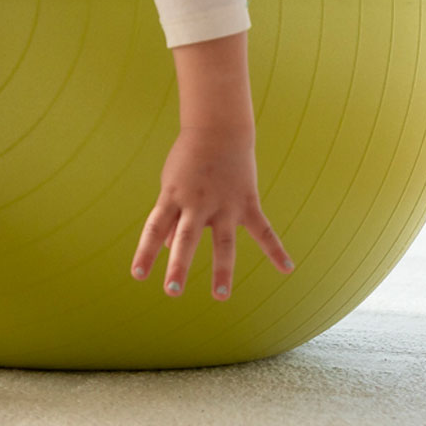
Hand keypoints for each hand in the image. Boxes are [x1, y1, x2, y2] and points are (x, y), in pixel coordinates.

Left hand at [131, 125, 292, 298]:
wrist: (217, 129)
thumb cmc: (188, 161)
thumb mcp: (172, 185)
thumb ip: (172, 217)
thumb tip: (172, 249)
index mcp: (173, 197)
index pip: (155, 228)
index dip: (145, 252)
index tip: (137, 276)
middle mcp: (197, 202)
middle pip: (186, 237)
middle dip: (179, 265)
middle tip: (171, 291)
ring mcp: (224, 204)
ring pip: (223, 241)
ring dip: (222, 270)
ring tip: (220, 296)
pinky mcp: (247, 203)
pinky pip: (263, 230)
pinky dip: (276, 250)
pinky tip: (287, 268)